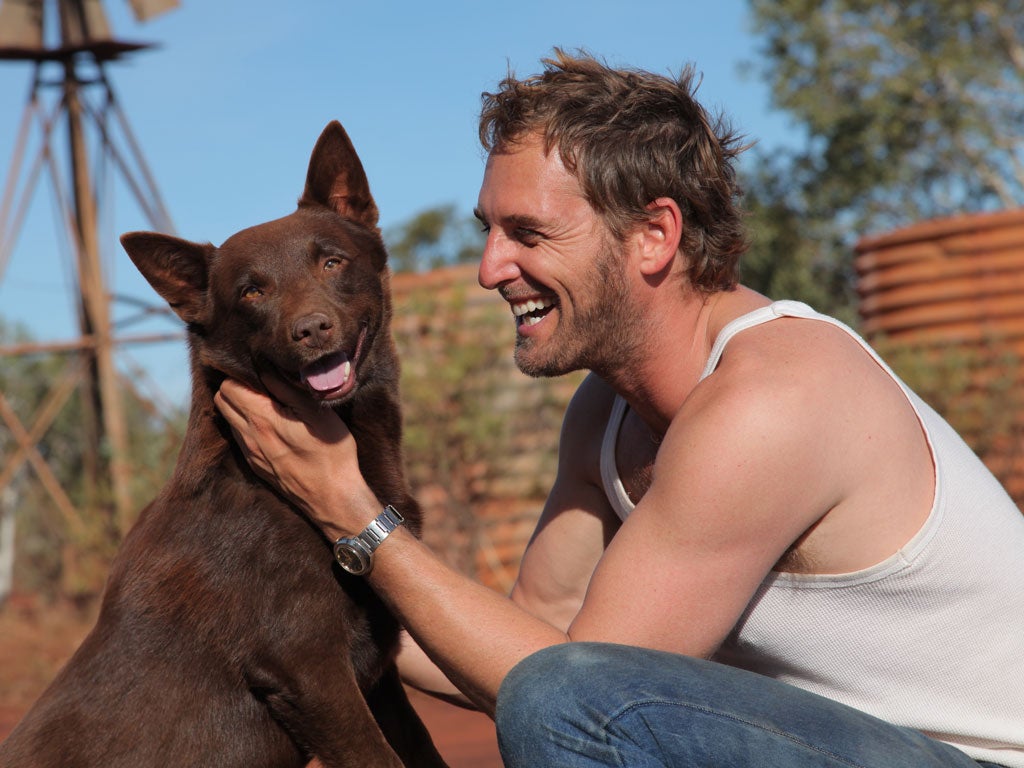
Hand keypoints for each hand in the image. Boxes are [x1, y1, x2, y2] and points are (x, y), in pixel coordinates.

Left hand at [214, 374, 378, 538]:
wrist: (332, 498)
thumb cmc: (330, 453)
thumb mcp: (317, 413)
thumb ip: (288, 390)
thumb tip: (266, 368)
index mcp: (261, 418)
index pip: (229, 386)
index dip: (241, 374)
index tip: (260, 373)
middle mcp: (248, 436)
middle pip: (222, 401)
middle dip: (235, 388)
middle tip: (261, 385)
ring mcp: (250, 453)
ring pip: (229, 420)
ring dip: (239, 407)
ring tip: (265, 403)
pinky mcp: (256, 466)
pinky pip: (239, 438)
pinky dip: (246, 426)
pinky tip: (270, 426)